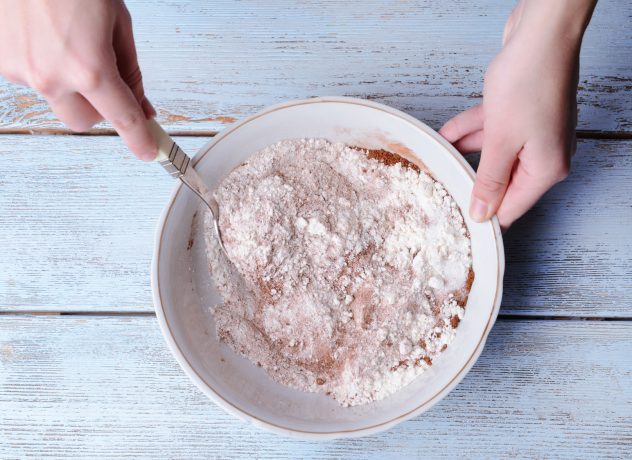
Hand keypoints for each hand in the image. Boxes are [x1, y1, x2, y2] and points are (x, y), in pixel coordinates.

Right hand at [0, 0, 156, 159]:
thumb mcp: (117, 22)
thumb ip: (130, 69)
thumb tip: (139, 102)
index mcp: (90, 68)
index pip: (122, 118)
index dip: (139, 139)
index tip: (148, 151)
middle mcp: (52, 77)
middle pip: (84, 122)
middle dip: (100, 109)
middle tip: (106, 83)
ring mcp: (22, 72)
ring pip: (57, 100)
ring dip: (69, 85)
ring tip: (68, 41)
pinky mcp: (1, 62)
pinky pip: (32, 78)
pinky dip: (45, 65)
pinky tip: (45, 36)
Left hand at [440, 0, 595, 229]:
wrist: (541, 32)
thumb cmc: (530, 82)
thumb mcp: (501, 140)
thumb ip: (489, 180)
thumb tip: (483, 213)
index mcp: (546, 168)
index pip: (511, 208)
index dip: (482, 214)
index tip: (455, 218)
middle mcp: (543, 154)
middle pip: (500, 181)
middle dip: (469, 179)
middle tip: (441, 186)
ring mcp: (533, 132)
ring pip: (492, 152)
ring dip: (463, 151)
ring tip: (436, 157)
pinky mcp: (521, 113)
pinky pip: (492, 130)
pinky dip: (470, 130)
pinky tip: (445, 133)